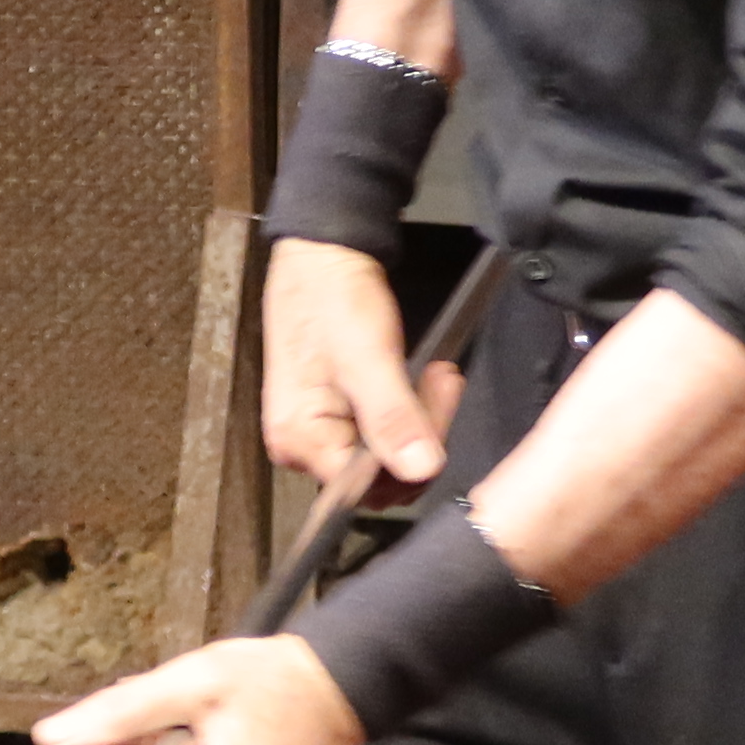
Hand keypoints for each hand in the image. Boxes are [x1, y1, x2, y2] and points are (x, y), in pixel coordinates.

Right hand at [263, 236, 459, 490]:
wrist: (322, 257)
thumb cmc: (333, 298)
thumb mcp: (368, 358)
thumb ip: (392, 418)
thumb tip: (419, 470)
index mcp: (300, 441)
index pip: (369, 486)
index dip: (413, 457)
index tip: (440, 403)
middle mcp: (301, 447)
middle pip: (379, 476)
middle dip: (421, 433)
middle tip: (443, 381)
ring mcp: (316, 431)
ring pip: (385, 455)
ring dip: (420, 419)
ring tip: (437, 374)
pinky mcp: (332, 415)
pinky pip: (378, 433)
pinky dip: (407, 409)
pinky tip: (421, 378)